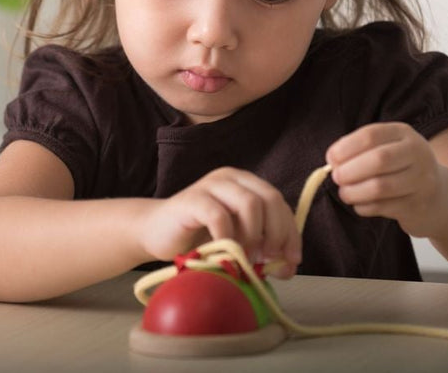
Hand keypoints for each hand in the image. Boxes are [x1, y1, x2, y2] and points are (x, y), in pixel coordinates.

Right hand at [137, 167, 300, 277]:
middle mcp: (231, 178)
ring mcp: (210, 185)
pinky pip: (219, 216)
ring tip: (247, 257)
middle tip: (269, 258)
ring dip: (255, 235)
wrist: (156, 233)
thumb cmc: (198, 238)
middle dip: (277, 233)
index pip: (280, 203)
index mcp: (246, 184)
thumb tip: (288, 267)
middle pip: (270, 198)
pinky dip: (228, 238)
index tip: (292, 260)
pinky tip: (224, 253)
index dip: (291, 233)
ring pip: (250, 203)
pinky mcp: (192, 199)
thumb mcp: (238, 242)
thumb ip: (263, 250)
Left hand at [326, 122, 447, 237]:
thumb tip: (332, 160)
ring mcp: (422, 180)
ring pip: (380, 187)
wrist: (439, 196)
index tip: (331, 158)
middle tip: (336, 177)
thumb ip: (361, 150)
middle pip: (378, 160)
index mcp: (404, 133)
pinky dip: (365, 207)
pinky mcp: (419, 205)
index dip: (345, 147)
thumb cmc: (401, 168)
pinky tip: (359, 205)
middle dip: (350, 171)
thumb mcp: (387, 149)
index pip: (371, 135)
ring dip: (354, 192)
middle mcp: (417, 153)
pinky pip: (384, 207)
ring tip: (345, 193)